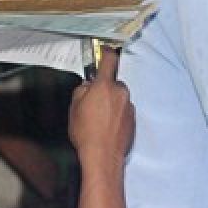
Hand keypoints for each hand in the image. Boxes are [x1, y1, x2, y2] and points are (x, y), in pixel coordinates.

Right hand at [69, 46, 134, 168]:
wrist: (103, 157)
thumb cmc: (87, 134)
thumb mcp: (74, 108)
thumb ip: (81, 90)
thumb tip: (87, 86)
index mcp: (105, 86)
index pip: (109, 60)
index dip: (105, 53)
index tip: (104, 50)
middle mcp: (120, 93)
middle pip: (113, 83)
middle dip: (104, 89)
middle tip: (91, 103)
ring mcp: (128, 107)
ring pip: (118, 98)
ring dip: (111, 104)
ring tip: (98, 120)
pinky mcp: (133, 120)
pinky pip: (123, 111)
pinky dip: (116, 116)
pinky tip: (106, 127)